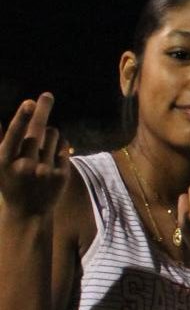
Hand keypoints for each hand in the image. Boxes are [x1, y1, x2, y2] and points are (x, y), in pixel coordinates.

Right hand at [0, 94, 70, 220]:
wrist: (28, 212)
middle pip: (38, 129)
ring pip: (53, 133)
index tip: (30, 102)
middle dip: (43, 109)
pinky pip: (64, 145)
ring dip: (48, 132)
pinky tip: (51, 154)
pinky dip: (59, 144)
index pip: (15, 135)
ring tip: (41, 144)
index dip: (22, 117)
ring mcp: (46, 171)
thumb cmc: (11, 182)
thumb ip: (0, 141)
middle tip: (47, 96)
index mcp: (6, 161)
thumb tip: (0, 119)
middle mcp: (26, 166)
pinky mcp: (62, 175)